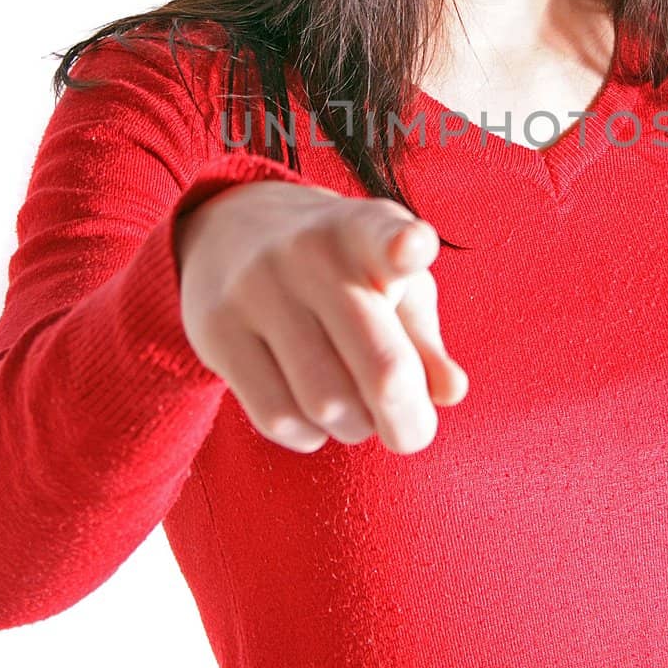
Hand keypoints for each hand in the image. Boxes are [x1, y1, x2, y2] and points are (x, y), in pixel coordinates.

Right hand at [176, 179, 467, 454]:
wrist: (232, 232)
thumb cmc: (343, 274)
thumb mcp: (394, 286)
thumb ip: (425, 341)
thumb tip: (451, 393)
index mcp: (365, 232)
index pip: (383, 235)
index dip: (404, 245)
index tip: (412, 247)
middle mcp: (309, 253)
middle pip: (379, 365)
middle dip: (407, 419)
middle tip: (412, 435)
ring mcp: (257, 288)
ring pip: (327, 404)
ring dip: (355, 426)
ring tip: (355, 408)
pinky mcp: (216, 329)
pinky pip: (278, 417)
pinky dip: (309, 434)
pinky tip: (312, 413)